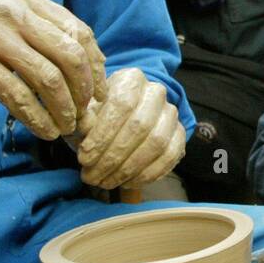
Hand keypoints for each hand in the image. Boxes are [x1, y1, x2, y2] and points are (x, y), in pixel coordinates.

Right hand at [0, 0, 107, 140]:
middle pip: (71, 55)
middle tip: (86, 113)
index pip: (77, 30)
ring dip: (65, 108)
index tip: (98, 89)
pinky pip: (19, 96)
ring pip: (49, 78)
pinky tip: (43, 130)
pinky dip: (38, 117)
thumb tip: (69, 54)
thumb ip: (26, 21)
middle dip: (86, 89)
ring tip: (65, 127)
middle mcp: (12, 11)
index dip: (95, 64)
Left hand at [74, 68, 185, 188]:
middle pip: (139, 126)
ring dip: (128, 169)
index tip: (83, 157)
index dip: (102, 134)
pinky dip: (147, 174)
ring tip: (105, 182)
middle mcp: (156, 92)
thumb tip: (85, 126)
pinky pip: (169, 157)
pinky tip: (126, 183)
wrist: (120, 121)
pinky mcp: (180, 135)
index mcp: (131, 79)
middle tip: (91, 176)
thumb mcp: (84, 115)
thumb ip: (83, 119)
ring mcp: (171, 114)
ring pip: (156, 143)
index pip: (120, 105)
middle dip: (112, 157)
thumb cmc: (97, 117)